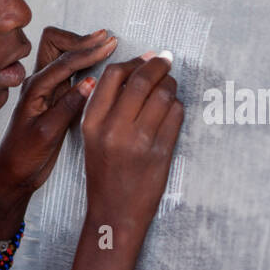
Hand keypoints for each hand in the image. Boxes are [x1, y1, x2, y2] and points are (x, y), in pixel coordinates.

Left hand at [0, 27, 117, 193]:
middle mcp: (39, 83)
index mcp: (35, 88)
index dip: (89, 51)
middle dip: (82, 40)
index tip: (110, 45)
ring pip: (62, 55)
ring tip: (105, 47)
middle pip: (56, 44)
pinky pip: (70, 72)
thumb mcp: (47, 133)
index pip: (65, 60)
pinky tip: (99, 66)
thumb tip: (91, 82)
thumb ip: (68, 106)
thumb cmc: (24, 156)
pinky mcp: (55, 98)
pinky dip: (84, 64)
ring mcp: (47, 89)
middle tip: (107, 41)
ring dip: (82, 49)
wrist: (14, 173)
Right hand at [81, 52, 184, 235]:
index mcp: (92, 121)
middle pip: (142, 80)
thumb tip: (137, 68)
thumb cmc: (105, 172)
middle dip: (159, 65)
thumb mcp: (93, 136)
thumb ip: (107, 105)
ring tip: (170, 86)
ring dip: (171, 85)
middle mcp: (114, 128)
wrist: (114, 212)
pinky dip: (177, 106)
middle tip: (166, 60)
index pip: (114, 75)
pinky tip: (172, 110)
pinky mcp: (160, 152)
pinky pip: (176, 115)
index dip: (134, 61)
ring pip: (164, 95)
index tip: (146, 58)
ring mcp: (139, 140)